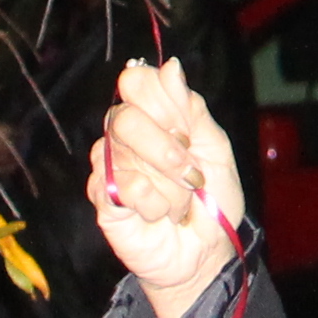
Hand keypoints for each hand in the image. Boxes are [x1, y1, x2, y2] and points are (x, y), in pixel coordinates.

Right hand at [91, 56, 247, 317]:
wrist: (207, 251)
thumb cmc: (211, 198)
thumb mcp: (215, 148)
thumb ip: (191, 109)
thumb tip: (171, 66)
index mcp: (151, 114)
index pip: (136, 80)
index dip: (163, 102)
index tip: (188, 131)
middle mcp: (122, 134)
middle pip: (126, 117)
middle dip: (169, 150)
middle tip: (191, 174)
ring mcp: (108, 166)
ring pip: (129, 156)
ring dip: (170, 185)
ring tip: (181, 201)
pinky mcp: (102, 199)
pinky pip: (125, 187)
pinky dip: (156, 204)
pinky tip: (160, 215)